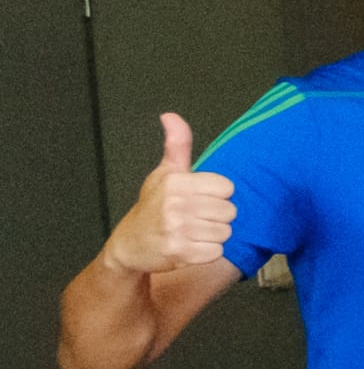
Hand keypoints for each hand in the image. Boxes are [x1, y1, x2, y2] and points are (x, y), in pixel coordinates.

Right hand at [107, 113, 236, 276]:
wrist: (128, 245)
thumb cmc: (152, 207)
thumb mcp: (164, 173)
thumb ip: (177, 145)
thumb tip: (170, 115)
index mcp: (176, 182)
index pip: (227, 187)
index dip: (217, 195)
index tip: (199, 199)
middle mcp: (175, 204)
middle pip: (230, 211)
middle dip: (216, 217)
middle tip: (195, 218)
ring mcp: (177, 230)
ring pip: (225, 232)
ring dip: (212, 236)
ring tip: (192, 232)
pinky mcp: (180, 253)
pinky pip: (216, 252)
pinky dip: (207, 252)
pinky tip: (190, 247)